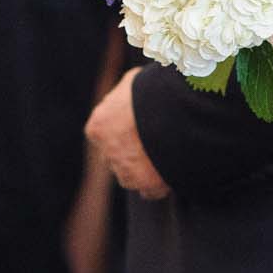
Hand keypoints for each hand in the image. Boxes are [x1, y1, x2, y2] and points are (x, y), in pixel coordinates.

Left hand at [85, 68, 168, 198]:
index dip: (121, 129)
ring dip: (144, 169)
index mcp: (98, 127)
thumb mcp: (132, 82)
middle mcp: (107, 153)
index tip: (137, 124)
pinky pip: (151, 190)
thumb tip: (131, 93)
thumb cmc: (153, 90)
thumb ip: (125, 94)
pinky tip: (171, 168)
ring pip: (131, 175)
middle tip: (152, 138)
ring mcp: (127, 172)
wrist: (174, 110)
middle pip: (116, 156)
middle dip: (130, 151)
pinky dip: (159, 183)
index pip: (103, 133)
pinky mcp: (148, 185)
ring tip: (165, 152)